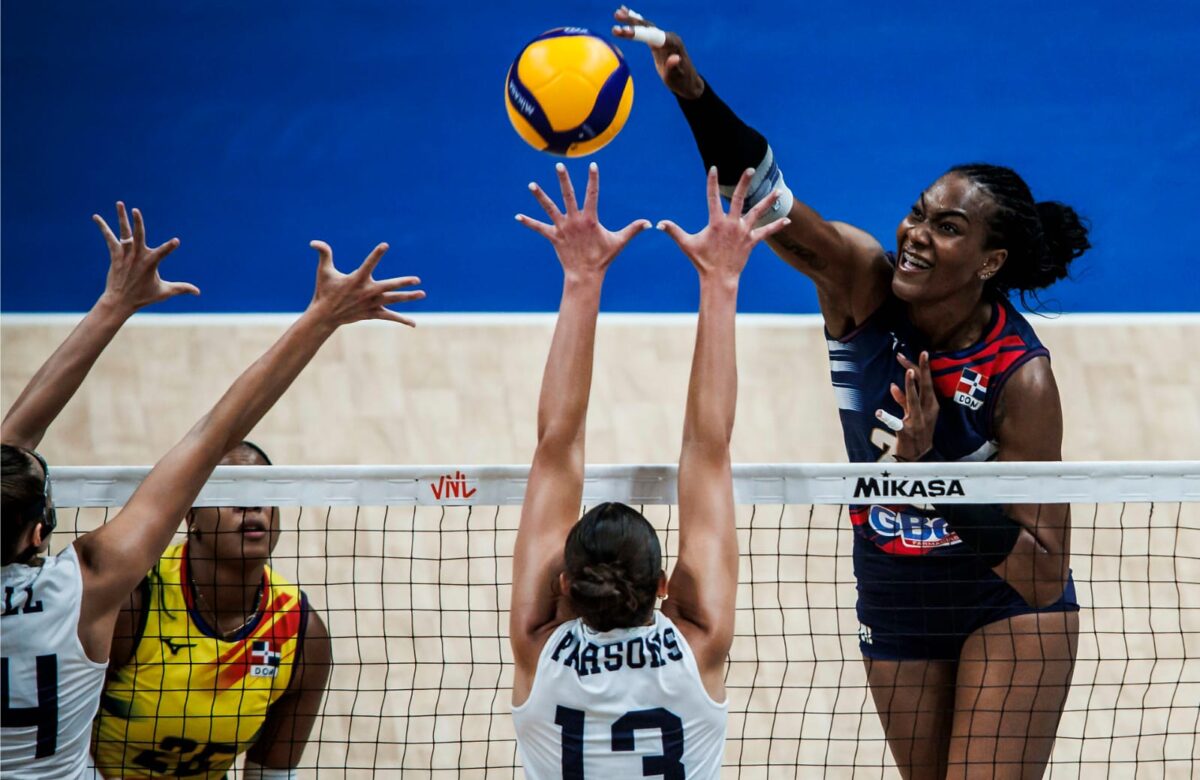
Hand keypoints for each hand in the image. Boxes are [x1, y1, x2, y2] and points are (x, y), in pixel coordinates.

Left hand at [93, 202, 197, 314]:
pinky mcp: (115, 255)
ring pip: (124, 232)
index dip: (170, 247)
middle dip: (137, 223)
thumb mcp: (164, 292)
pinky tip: (96, 217)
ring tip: (120, 203)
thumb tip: (198, 292)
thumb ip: (182, 288)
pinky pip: (109, 238)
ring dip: (122, 217)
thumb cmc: (143, 297)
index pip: (163, 252)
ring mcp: (125, 254)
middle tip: (136, 210)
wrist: (120, 301)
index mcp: (151, 263)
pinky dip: (103, 227)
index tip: (176, 241)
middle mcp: (137, 256)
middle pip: (138, 235)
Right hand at [307, 241, 423, 326]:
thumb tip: (314, 242)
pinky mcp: (373, 313)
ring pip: (393, 300)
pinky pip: (390, 317)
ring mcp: (371, 304)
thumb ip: (323, 254)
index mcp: (357, 279)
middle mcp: (367, 292)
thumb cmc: (325, 291)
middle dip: (403, 283)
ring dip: (408, 297)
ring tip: (422, 294)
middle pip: (389, 286)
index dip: (376, 254)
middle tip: (417, 280)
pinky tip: (414, 324)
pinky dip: (402, 320)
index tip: (385, 245)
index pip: (368, 264)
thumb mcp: (323, 272)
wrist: (325, 316)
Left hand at [516, 162, 649, 280]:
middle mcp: (574, 220)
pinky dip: (528, 222)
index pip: (593, 194)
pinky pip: (539, 228)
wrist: (585, 275)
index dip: (593, 179)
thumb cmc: (602, 258)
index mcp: (590, 219)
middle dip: (564, 180)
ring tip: (531, 184)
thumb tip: (649, 223)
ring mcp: (562, 228)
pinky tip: (517, 216)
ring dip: (540, 196)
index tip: (592, 165)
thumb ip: (633, 230)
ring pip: (549, 208)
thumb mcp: (619, 242)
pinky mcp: (554, 237)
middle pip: (568, 195)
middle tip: (559, 165)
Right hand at [612, 6, 703, 98]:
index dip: (638, 33)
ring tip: (618, 12)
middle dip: (632, 21)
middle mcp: (668, 37)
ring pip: (647, 25)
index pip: (652, 35)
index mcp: (673, 44)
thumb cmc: (682, 82)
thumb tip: (674, 58)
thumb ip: (674, 68)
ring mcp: (664, 38)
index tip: (624, 31)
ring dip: (632, 18)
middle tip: (616, 15)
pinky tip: (628, 13)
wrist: (688, 82)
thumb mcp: (676, 78)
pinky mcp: (660, 41)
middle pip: (648, 26)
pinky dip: (637, 21)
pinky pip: (647, 29)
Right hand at [657, 167, 789, 281]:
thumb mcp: (686, 245)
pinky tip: (787, 220)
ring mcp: (743, 231)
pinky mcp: (751, 241)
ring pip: (758, 212)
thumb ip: (674, 232)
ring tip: (778, 190)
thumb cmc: (702, 261)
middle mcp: (732, 223)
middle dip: (745, 183)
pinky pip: (766, 231)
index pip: (713, 197)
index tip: (714, 168)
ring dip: (768, 200)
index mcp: (716, 222)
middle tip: (751, 169)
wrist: (719, 278)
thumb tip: (658, 224)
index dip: (712, 182)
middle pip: (740, 199)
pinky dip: (776, 226)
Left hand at [879, 351, 938, 460]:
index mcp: (931, 406)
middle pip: (926, 388)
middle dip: (923, 370)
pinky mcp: (907, 432)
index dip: (925, 368)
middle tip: (922, 354)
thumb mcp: (913, 413)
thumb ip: (902, 400)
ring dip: (911, 386)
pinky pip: (896, 423)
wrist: (919, 455)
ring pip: (914, 401)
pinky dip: (888, 418)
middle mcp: (927, 412)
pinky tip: (879, 412)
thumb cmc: (917, 431)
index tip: (923, 352)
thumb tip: (893, 385)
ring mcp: (918, 422)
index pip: (929, 384)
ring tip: (908, 372)